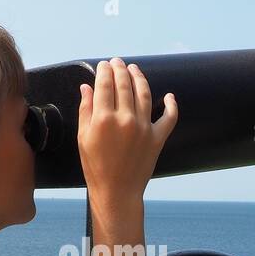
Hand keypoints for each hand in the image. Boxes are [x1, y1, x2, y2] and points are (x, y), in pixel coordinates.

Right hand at [77, 57, 177, 207]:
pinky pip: (169, 117)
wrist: (116, 192)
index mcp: (103, 119)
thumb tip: (86, 87)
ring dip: (140, 78)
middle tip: (118, 62)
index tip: (104, 65)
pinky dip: (171, 105)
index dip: (105, 71)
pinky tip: (169, 96)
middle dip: (120, 69)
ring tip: (135, 70)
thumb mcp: (83, 138)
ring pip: (144, 94)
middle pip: (124, 85)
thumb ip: (86, 110)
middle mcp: (125, 119)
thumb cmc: (95, 167)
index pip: (105, 85)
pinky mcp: (157, 138)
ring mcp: (144, 128)